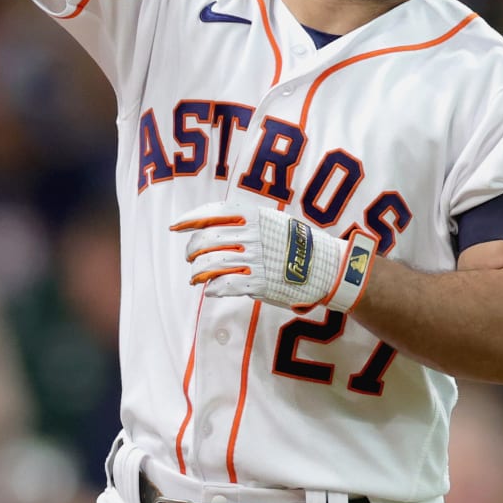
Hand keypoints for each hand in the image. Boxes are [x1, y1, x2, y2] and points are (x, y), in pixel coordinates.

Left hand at [171, 202, 376, 312]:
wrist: (328, 267)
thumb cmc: (297, 243)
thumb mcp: (273, 221)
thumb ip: (246, 222)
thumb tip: (215, 226)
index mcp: (254, 217)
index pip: (212, 213)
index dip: (189, 219)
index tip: (175, 226)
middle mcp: (251, 236)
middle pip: (205, 240)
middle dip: (191, 249)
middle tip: (190, 256)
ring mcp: (254, 260)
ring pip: (210, 264)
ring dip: (197, 272)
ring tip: (194, 277)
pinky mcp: (259, 283)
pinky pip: (225, 285)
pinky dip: (213, 288)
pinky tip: (210, 289)